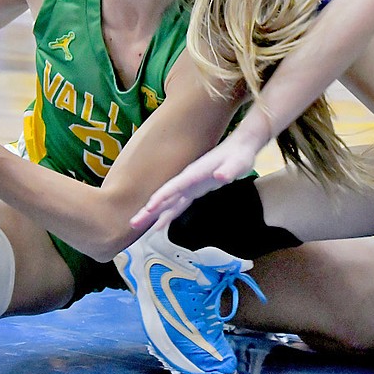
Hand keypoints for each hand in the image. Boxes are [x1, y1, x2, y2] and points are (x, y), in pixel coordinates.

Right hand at [129, 134, 260, 230]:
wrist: (240, 148)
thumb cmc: (239, 155)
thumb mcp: (238, 163)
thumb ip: (229, 170)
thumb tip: (221, 176)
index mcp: (194, 173)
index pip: (174, 186)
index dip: (161, 197)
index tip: (148, 208)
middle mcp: (187, 179)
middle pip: (164, 195)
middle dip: (149, 209)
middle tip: (133, 222)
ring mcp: (189, 185)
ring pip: (168, 202)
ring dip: (153, 214)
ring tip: (137, 226)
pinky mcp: (194, 190)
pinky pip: (177, 205)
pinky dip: (167, 214)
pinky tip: (159, 225)